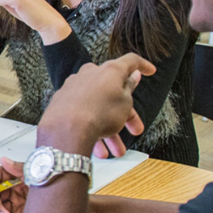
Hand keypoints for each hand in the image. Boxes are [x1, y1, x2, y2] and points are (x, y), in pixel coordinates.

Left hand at [37, 54, 155, 155]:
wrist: (66, 130)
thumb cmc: (99, 115)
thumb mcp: (125, 103)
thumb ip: (129, 88)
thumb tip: (132, 75)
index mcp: (109, 70)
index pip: (131, 61)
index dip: (143, 65)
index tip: (150, 71)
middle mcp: (90, 74)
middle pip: (114, 93)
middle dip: (126, 115)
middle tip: (135, 129)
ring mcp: (74, 87)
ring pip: (98, 108)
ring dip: (110, 130)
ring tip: (116, 150)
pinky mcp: (63, 101)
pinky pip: (83, 114)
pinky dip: (93, 129)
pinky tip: (99, 149)